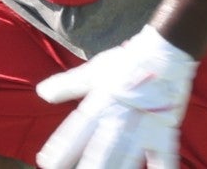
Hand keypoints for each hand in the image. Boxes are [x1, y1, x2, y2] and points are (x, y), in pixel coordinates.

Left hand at [35, 25, 197, 168]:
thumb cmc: (127, 62)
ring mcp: (143, 124)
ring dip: (118, 168)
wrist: (165, 50)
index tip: (46, 163)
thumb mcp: (94, 71)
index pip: (78, 128)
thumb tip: (40, 91)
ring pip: (128, 154)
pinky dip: (162, 167)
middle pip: (102, 147)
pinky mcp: (164, 128)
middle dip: (90, 165)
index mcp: (101, 102)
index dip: (62, 146)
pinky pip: (164, 153)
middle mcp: (121, 115)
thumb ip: (67, 85)